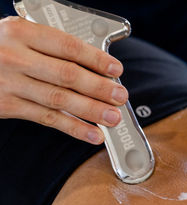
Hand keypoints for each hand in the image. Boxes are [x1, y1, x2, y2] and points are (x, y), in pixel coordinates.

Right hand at [0, 17, 128, 143]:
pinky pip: (47, 119)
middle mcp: (15, 57)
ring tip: (112, 117)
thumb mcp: (21, 37)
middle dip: (99, 88)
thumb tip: (95, 66)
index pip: (68, 46)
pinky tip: (92, 134)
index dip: (96, 59)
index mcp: (22, 32)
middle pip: (67, 75)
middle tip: (120, 97)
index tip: (116, 70)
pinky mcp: (7, 106)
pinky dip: (73, 127)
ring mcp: (10, 84)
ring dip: (91, 111)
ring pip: (59, 99)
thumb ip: (52, 47)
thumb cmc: (1, 49)